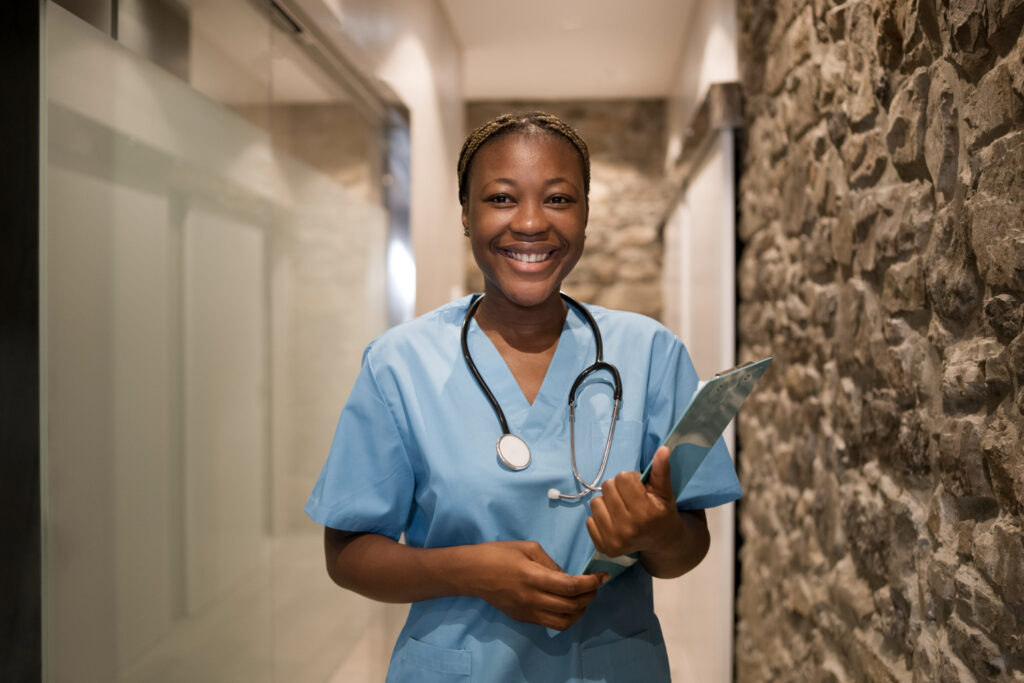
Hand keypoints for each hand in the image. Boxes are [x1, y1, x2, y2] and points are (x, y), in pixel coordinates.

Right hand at [464, 540, 606, 630]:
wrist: (472, 573)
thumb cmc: (499, 553)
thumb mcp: (528, 548)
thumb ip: (551, 563)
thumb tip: (567, 577)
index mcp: (534, 577)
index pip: (571, 587)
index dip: (591, 583)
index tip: (602, 576)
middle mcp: (533, 599)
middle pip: (572, 606)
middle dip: (590, 596)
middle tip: (596, 585)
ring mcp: (528, 612)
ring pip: (564, 622)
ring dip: (580, 611)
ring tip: (584, 598)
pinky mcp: (523, 619)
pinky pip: (551, 624)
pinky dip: (566, 616)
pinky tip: (568, 604)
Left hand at [585, 446, 686, 558]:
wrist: (661, 542)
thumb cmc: (661, 512)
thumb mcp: (664, 491)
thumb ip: (661, 470)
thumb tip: (663, 449)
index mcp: (646, 513)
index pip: (623, 478)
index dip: (630, 479)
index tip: (638, 488)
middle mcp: (629, 528)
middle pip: (607, 488)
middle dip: (618, 489)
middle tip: (629, 499)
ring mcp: (615, 540)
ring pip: (595, 502)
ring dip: (607, 502)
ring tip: (620, 509)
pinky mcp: (604, 547)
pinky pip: (589, 520)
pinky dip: (600, 518)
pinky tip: (614, 522)